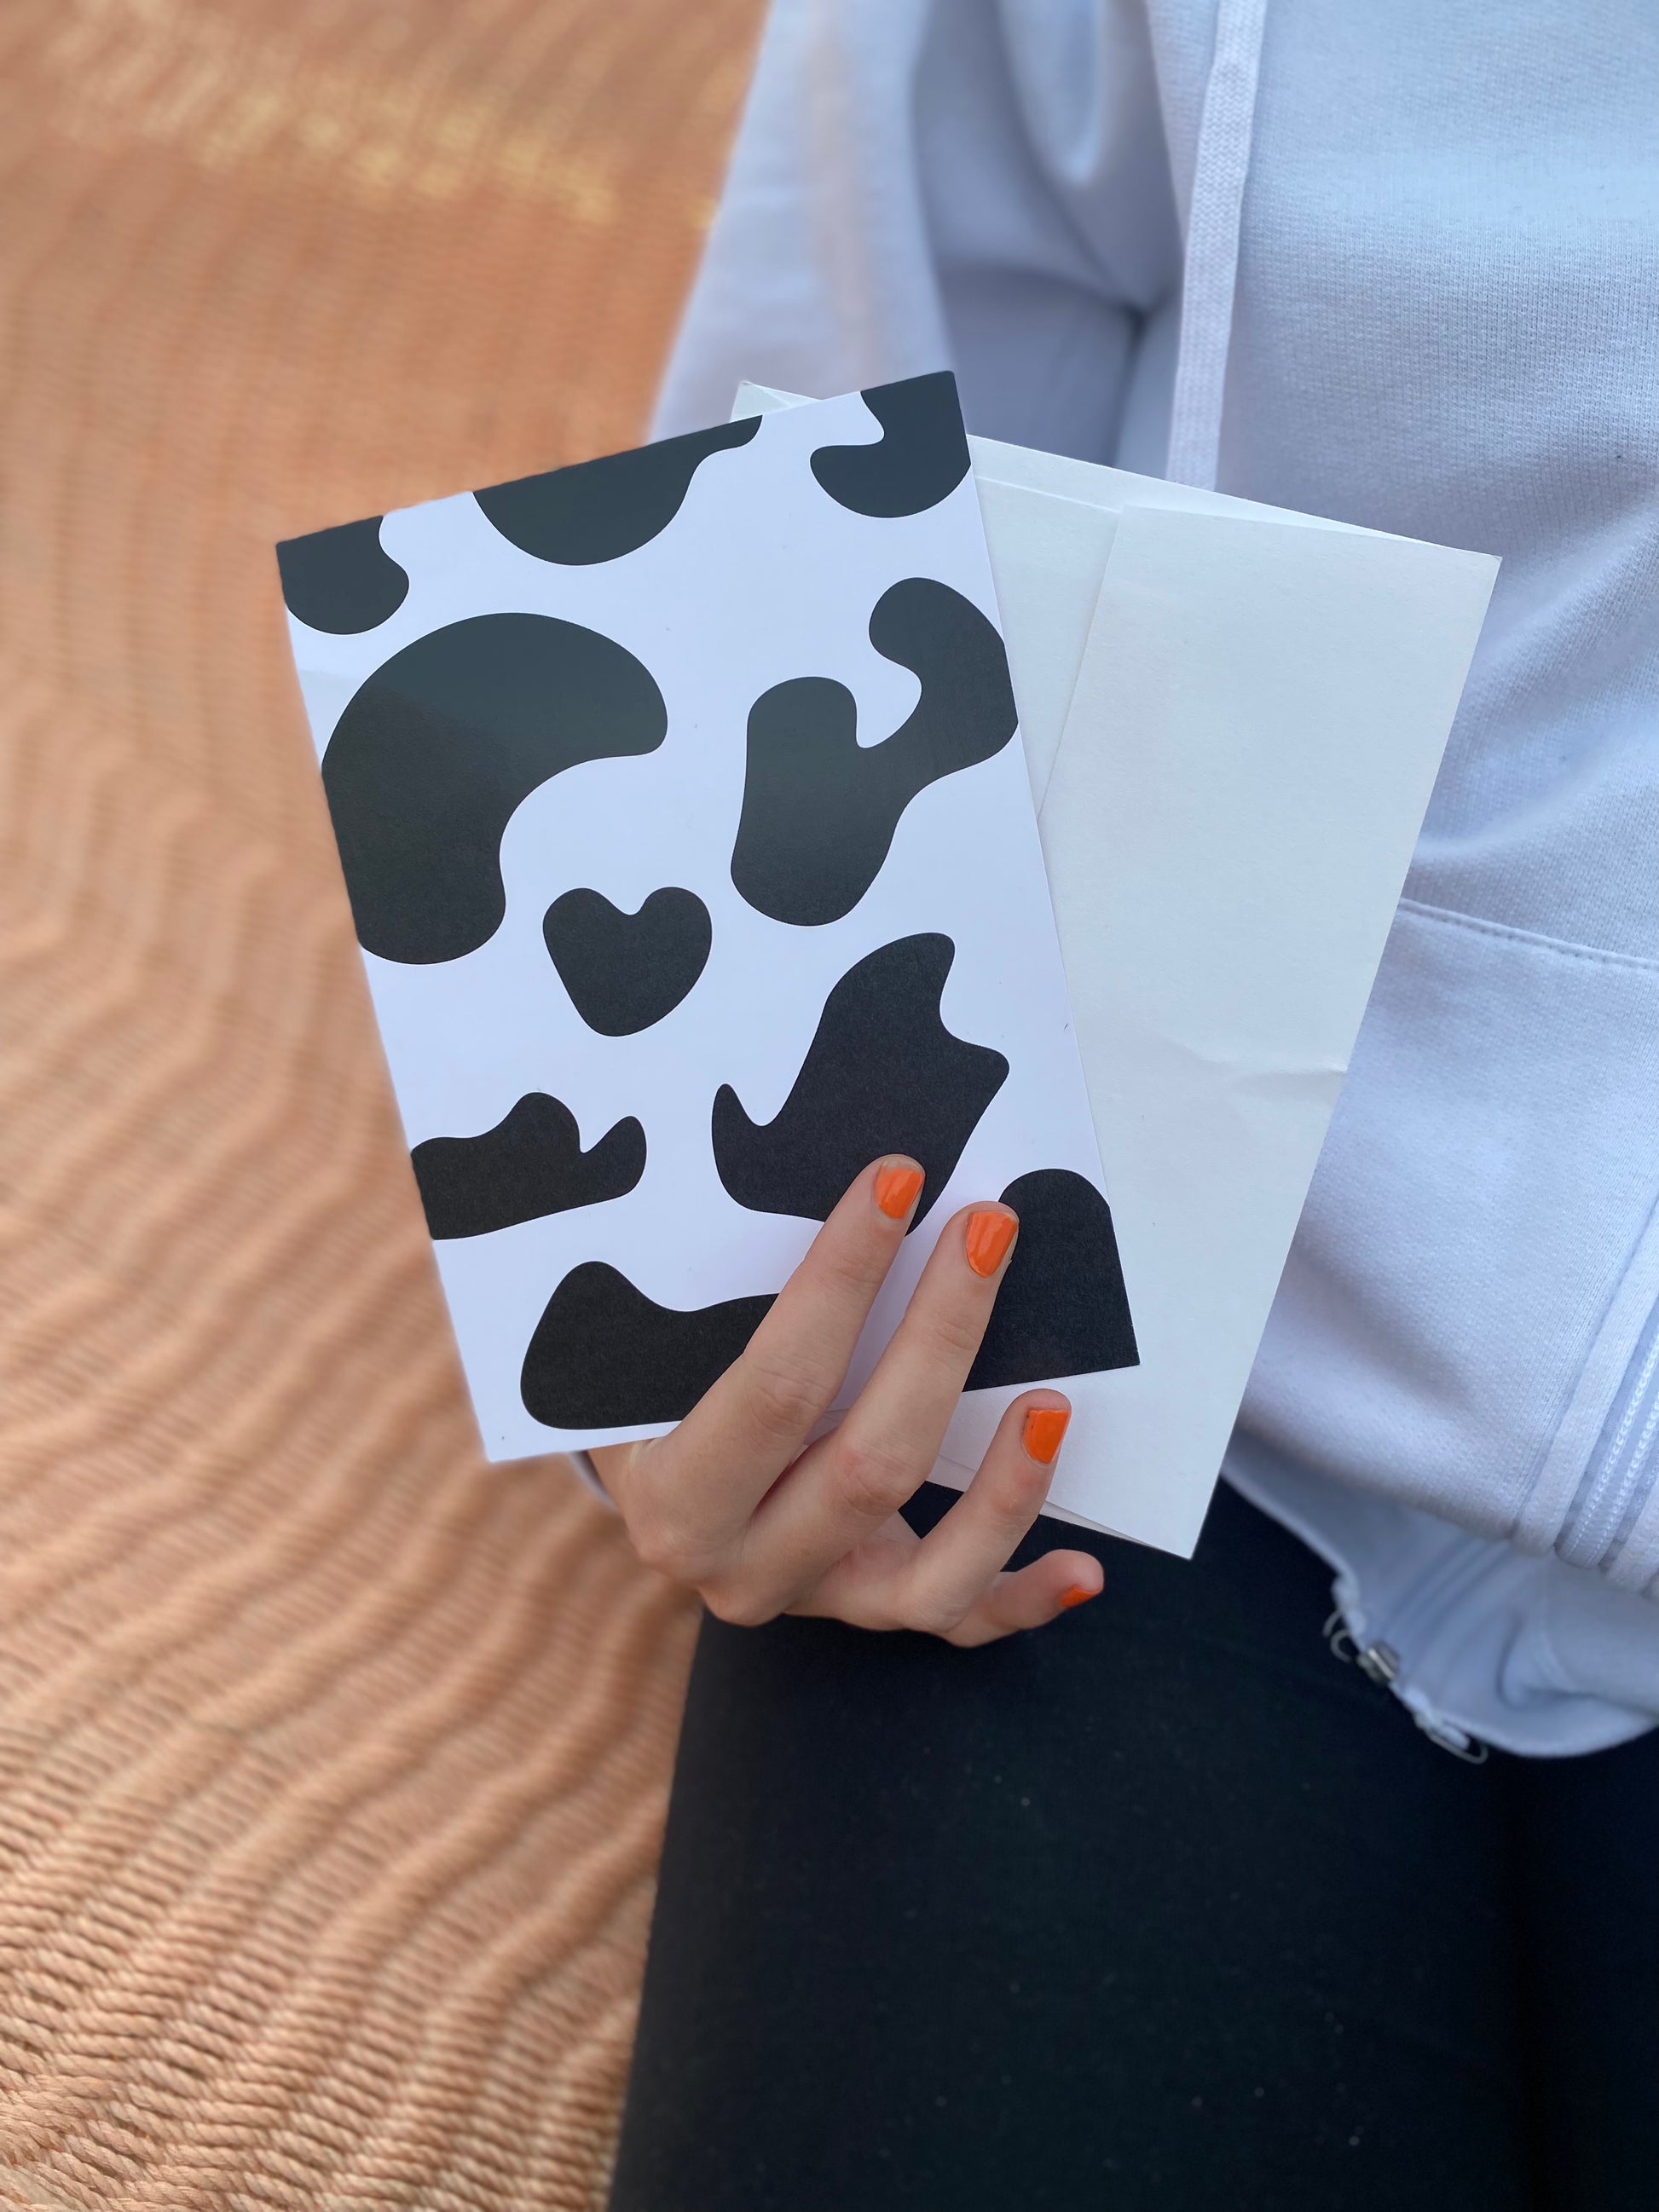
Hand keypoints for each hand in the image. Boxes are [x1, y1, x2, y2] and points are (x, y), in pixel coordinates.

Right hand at [590, 1158, 1102, 1643]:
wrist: (649, 1506)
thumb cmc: (652, 1404)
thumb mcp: (651, 1365)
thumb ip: (722, 1308)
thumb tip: (855, 1199)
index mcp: (676, 1496)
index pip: (777, 1385)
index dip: (842, 1281)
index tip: (897, 1182)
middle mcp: (743, 1565)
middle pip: (869, 1465)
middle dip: (940, 1338)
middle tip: (988, 1230)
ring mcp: (816, 1600)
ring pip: (930, 1575)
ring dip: (1002, 1490)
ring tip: (1051, 1402)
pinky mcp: (869, 1616)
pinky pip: (961, 1620)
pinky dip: (1026, 1597)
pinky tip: (1085, 1567)